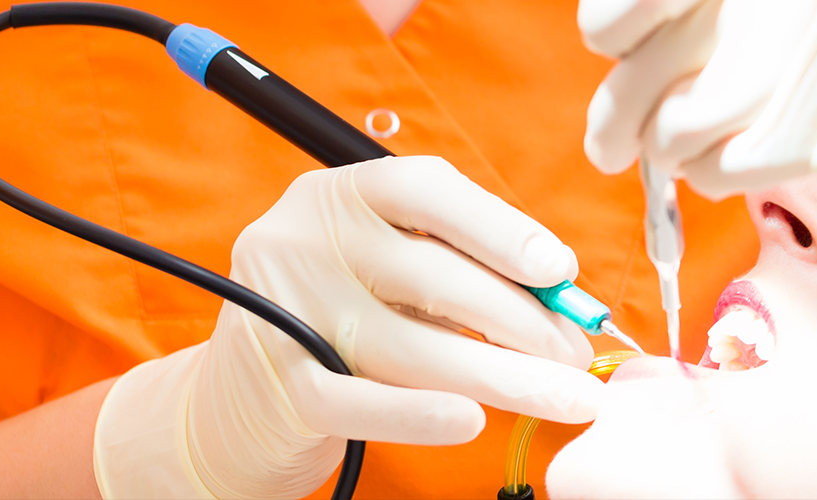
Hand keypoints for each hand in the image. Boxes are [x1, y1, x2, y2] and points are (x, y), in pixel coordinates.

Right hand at [92, 156, 602, 498]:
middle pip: (431, 276)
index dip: (500, 228)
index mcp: (339, 194)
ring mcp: (286, 312)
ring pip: (412, 346)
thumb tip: (563, 297)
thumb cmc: (344, 316)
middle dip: (522, 319)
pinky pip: (362, 403)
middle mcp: (304, 240)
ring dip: (503, 375)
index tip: (561, 270)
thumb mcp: (391, 270)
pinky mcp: (281, 385)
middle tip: (579, 354)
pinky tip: (472, 419)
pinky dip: (420, 413)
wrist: (237, 393)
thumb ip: (462, 266)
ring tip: (566, 396)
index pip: (426, 191)